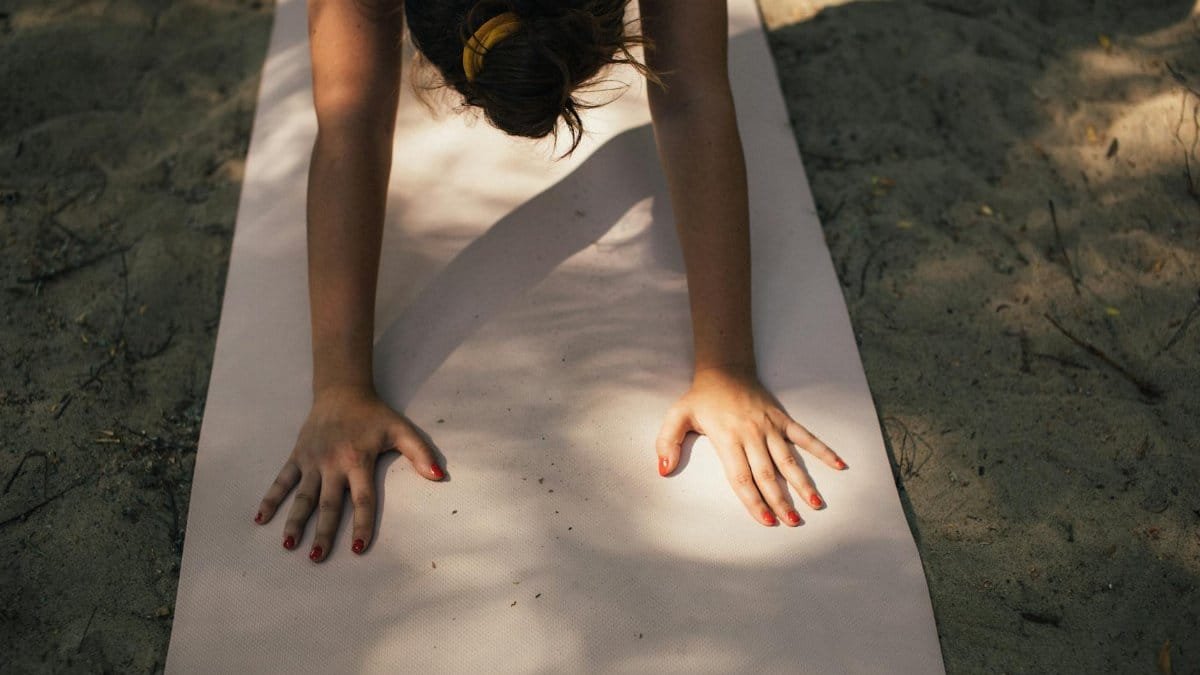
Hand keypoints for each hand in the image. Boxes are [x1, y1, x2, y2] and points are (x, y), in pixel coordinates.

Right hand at [253, 384, 442, 560]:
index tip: (358, 549)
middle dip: (323, 532)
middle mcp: (333, 464)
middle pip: (328, 504)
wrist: (342, 391)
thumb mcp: (401, 430)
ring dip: (294, 520)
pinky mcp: (297, 456)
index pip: (362, 500)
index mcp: (358, 461)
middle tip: (317, 556)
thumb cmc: (374, 415)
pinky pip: (282, 480)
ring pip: (302, 496)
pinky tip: (261, 518)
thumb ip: (420, 454)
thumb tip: (439, 476)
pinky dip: (271, 498)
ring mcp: (312, 461)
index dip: (361, 525)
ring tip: (289, 544)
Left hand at [655, 366, 846, 526]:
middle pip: (767, 474)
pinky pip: (806, 436)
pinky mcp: (782, 418)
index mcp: (727, 438)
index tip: (765, 521)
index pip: (741, 476)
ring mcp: (770, 426)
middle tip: (792, 523)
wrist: (725, 369)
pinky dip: (823, 450)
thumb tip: (663, 469)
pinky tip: (839, 465)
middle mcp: (751, 435)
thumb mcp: (677, 417)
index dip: (753, 500)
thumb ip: (667, 442)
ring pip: (789, 459)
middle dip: (780, 500)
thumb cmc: (701, 398)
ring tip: (815, 504)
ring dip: (803, 483)